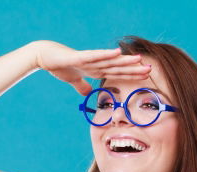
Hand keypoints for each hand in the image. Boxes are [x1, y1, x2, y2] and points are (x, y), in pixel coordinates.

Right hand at [32, 41, 150, 96]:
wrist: (45, 56)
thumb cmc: (59, 66)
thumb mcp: (73, 79)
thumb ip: (81, 86)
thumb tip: (87, 94)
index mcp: (95, 69)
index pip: (117, 73)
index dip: (131, 75)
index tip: (145, 77)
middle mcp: (95, 63)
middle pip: (117, 67)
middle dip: (133, 69)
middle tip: (151, 69)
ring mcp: (88, 59)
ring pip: (109, 61)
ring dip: (124, 61)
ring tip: (139, 59)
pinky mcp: (79, 57)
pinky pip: (94, 56)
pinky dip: (105, 55)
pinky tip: (117, 52)